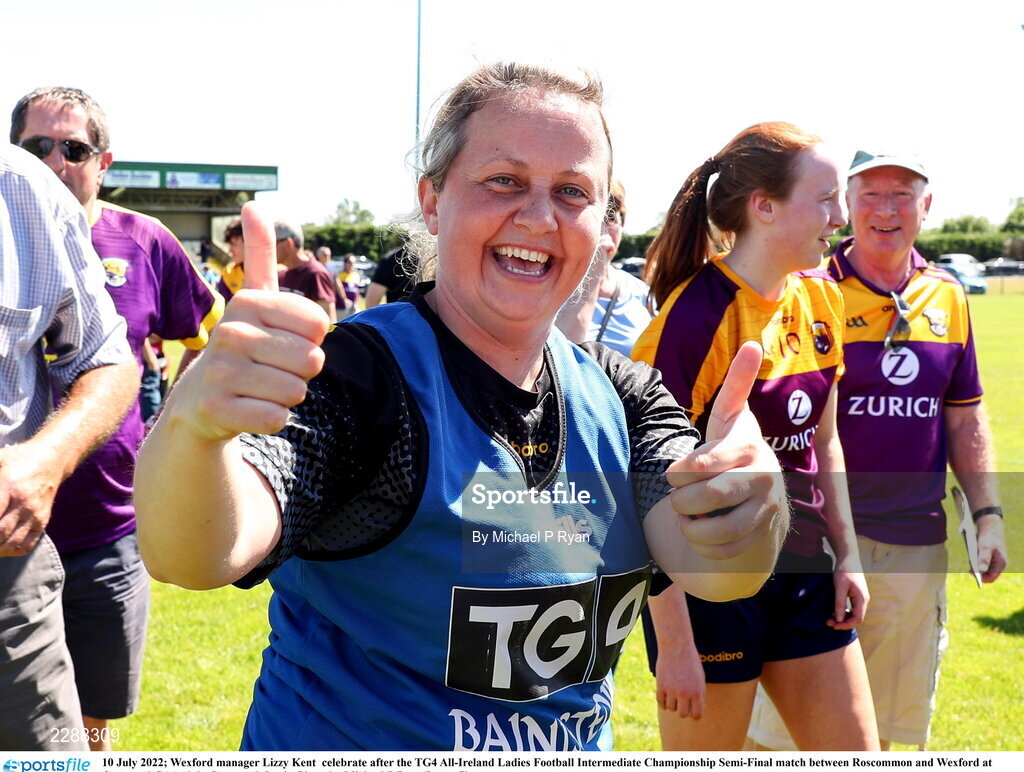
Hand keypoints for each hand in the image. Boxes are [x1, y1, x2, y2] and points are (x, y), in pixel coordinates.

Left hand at [0, 441, 60, 556]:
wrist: (52, 460)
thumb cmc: (18, 459)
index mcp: (9, 487)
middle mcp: (24, 503)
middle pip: (0, 533)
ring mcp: (35, 514)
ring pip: (12, 543)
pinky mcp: (42, 521)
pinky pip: (27, 545)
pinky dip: (11, 551)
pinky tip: (1, 547)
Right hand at [163, 202, 329, 441]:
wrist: (199, 403)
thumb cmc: (242, 348)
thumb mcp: (253, 300)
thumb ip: (259, 255)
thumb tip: (253, 204)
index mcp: (247, 302)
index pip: (319, 325)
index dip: (310, 340)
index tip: (281, 340)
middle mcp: (229, 332)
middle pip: (312, 360)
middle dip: (300, 372)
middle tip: (268, 369)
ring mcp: (219, 372)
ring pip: (297, 391)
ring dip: (287, 396)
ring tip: (258, 388)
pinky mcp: (215, 409)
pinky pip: (277, 418)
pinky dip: (271, 419)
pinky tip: (248, 409)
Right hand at [657, 639, 706, 718]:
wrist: (676, 645)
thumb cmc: (690, 660)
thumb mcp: (700, 676)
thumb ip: (699, 693)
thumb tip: (697, 709)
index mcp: (697, 691)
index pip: (697, 714)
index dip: (694, 714)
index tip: (692, 710)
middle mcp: (684, 693)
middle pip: (682, 714)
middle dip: (683, 710)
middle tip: (682, 702)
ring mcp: (671, 689)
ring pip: (670, 708)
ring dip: (672, 703)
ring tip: (674, 694)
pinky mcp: (661, 685)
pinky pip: (660, 701)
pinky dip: (662, 702)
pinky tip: (665, 697)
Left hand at [665, 341, 786, 560]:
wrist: (762, 489)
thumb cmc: (734, 447)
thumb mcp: (731, 415)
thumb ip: (737, 382)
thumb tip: (752, 342)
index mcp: (748, 446)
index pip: (701, 465)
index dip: (678, 473)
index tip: (672, 473)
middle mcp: (763, 477)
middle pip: (704, 498)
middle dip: (681, 501)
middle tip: (679, 497)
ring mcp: (766, 510)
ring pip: (715, 530)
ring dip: (691, 526)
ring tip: (688, 517)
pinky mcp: (762, 537)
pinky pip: (725, 551)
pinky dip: (705, 548)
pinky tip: (702, 534)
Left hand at [827, 562, 868, 629]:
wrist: (848, 557)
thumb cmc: (844, 571)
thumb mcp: (840, 587)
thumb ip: (839, 603)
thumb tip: (839, 619)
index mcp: (862, 599)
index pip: (858, 619)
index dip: (846, 625)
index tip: (834, 625)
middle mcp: (863, 600)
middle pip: (856, 618)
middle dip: (843, 623)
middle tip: (829, 623)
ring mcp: (860, 598)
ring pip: (854, 614)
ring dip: (843, 618)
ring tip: (830, 618)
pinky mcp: (856, 595)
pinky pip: (852, 608)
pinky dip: (844, 612)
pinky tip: (834, 611)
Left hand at [976, 514, 1007, 582]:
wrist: (990, 525)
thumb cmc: (989, 536)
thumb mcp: (985, 547)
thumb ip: (983, 559)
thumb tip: (980, 571)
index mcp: (1000, 563)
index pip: (991, 578)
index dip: (981, 579)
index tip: (971, 574)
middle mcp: (998, 563)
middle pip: (986, 574)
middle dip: (977, 572)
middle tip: (969, 566)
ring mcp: (993, 560)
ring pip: (983, 569)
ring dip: (975, 566)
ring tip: (970, 560)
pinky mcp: (988, 556)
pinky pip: (981, 563)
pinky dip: (975, 561)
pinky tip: (971, 556)